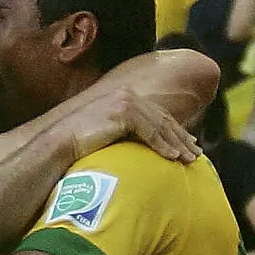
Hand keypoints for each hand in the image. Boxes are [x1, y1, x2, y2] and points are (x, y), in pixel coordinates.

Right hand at [62, 87, 204, 164]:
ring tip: (189, 160)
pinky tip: (173, 158)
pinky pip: (150, 132)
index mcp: (125, 95)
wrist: (59, 140)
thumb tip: (141, 143)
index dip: (175, 130)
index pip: (157, 114)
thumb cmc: (79, 140)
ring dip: (177, 144)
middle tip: (196, 154)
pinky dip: (163, 146)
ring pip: (160, 125)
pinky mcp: (122, 113)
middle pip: (163, 118)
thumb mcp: (107, 130)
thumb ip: (124, 130)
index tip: (189, 143)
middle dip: (182, 138)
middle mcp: (127, 95)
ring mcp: (125, 102)